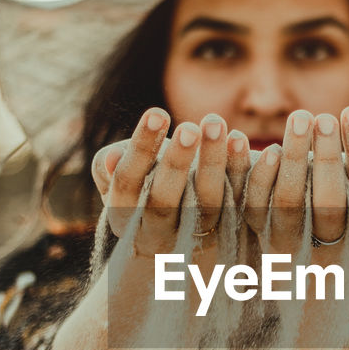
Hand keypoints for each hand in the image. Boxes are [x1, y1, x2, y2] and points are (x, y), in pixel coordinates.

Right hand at [90, 109, 249, 256]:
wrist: (169, 228)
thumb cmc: (138, 185)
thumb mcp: (115, 176)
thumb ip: (108, 166)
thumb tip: (111, 157)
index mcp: (124, 217)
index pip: (127, 183)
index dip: (141, 149)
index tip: (157, 112)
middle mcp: (156, 233)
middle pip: (165, 201)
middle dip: (177, 162)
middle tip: (189, 127)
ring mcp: (192, 237)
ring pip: (206, 204)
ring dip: (213, 163)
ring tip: (215, 123)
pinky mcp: (224, 232)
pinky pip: (236, 203)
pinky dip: (240, 171)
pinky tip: (240, 138)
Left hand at [242, 106, 348, 253]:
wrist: (298, 248)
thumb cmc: (341, 204)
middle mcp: (325, 244)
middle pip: (328, 203)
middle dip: (328, 157)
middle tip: (324, 118)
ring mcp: (289, 239)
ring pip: (288, 200)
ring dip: (294, 157)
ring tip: (300, 118)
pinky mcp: (257, 230)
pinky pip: (254, 201)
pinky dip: (256, 171)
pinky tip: (259, 143)